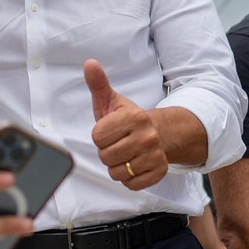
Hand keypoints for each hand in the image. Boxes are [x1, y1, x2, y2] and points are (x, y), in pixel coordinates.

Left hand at [84, 59, 168, 189]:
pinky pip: (131, 184)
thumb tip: (90, 63)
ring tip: (126, 153)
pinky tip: (134, 164)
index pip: (98, 137)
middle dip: (107, 152)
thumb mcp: (111, 100)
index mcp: (134, 117)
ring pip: (117, 173)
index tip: (110, 130)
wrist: (158, 133)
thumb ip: (98, 84)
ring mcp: (155, 155)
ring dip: (117, 166)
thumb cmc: (127, 119)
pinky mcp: (159, 172)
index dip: (100, 136)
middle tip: (118, 143)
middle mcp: (147, 136)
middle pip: (106, 157)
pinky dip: (129, 178)